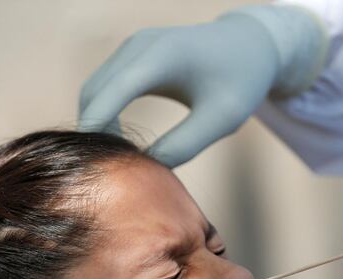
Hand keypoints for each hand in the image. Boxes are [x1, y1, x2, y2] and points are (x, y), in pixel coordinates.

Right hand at [79, 5, 326, 167]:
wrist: (250, 45)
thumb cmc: (241, 81)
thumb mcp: (221, 119)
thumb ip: (185, 144)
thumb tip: (145, 165)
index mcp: (163, 55)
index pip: (115, 91)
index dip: (98, 126)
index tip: (92, 161)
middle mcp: (140, 45)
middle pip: (95, 92)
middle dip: (96, 132)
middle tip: (113, 170)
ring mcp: (132, 47)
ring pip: (94, 90)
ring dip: (98, 123)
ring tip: (121, 155)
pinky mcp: (131, 55)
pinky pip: (104, 87)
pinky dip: (104, 113)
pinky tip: (123, 138)